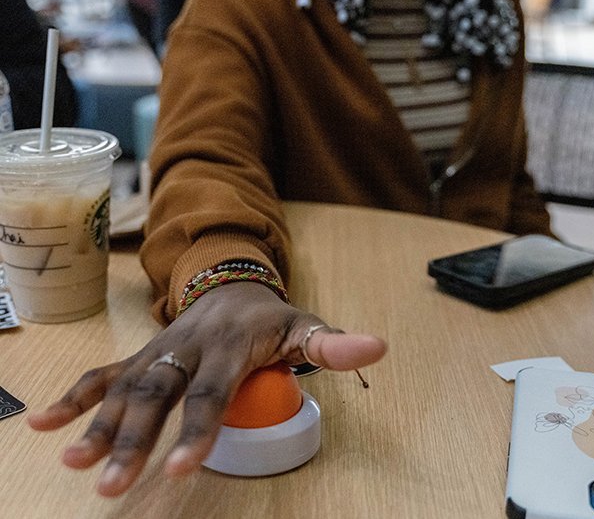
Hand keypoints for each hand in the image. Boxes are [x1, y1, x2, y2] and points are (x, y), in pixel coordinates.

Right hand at [27, 282, 386, 496]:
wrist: (231, 281)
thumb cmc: (270, 316)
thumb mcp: (305, 325)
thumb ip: (335, 344)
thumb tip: (378, 347)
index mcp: (230, 344)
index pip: (213, 392)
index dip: (198, 430)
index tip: (179, 469)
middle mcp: (187, 348)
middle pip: (157, 395)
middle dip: (133, 440)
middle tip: (113, 485)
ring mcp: (159, 351)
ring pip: (124, 387)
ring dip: (96, 425)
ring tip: (73, 463)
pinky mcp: (142, 355)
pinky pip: (103, 373)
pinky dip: (72, 398)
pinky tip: (41, 424)